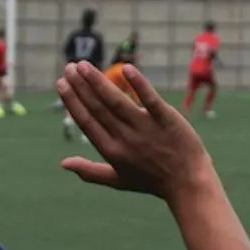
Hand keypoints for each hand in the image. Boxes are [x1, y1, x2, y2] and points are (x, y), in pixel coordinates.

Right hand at [57, 61, 213, 199]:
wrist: (188, 184)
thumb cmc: (152, 181)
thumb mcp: (118, 180)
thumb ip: (89, 171)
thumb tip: (63, 163)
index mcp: (111, 151)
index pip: (86, 121)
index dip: (72, 101)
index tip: (61, 83)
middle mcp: (125, 138)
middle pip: (98, 108)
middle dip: (80, 86)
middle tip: (69, 67)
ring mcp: (146, 128)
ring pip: (117, 101)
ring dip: (98, 81)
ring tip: (83, 65)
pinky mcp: (167, 119)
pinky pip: (151, 100)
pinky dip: (139, 84)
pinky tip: (126, 68)